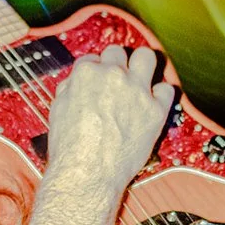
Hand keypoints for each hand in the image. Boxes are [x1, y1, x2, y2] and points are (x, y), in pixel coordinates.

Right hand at [45, 46, 174, 196]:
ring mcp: (137, 90)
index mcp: (87, 73)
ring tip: (141, 76)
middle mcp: (113, 75)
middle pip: (119, 52)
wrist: (88, 172)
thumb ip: (70, 90)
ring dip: (143, 65)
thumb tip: (76, 84)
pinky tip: (153, 103)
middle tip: (118, 78)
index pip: (93, 58)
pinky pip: (166, 89)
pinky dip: (161, 95)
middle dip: (117, 63)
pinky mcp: (155, 109)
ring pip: (147, 56)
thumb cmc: (70, 148)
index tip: (98, 81)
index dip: (95, 70)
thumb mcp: (58, 111)